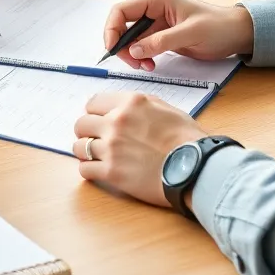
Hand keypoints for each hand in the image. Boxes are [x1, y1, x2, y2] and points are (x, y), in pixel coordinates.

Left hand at [72, 92, 206, 206]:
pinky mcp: (111, 172)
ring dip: (86, 151)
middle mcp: (116, 122)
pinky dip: (89, 170)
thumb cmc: (187, 138)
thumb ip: (140, 105)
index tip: (97, 119)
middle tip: (95, 138)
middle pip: (82, 123)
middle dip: (86, 131)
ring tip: (96, 156)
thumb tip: (124, 107)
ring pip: (79, 146)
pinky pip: (85, 169)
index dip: (94, 112)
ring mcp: (111, 147)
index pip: (93, 102)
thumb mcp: (165, 108)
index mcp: (129, 103)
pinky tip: (98, 170)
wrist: (195, 167)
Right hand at [104, 0, 254, 71]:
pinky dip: (141, 57)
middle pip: (122, 26)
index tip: (113, 49)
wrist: (236, 34)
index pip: (121, 10)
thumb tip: (133, 50)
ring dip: (132, 54)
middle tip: (134, 64)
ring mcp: (156, 23)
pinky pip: (141, 47)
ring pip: (130, 39)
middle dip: (122, 46)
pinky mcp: (160, 36)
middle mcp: (152, 9)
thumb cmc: (218, 27)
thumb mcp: (190, 34)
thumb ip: (161, 41)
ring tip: (146, 66)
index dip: (112, 29)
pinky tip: (151, 65)